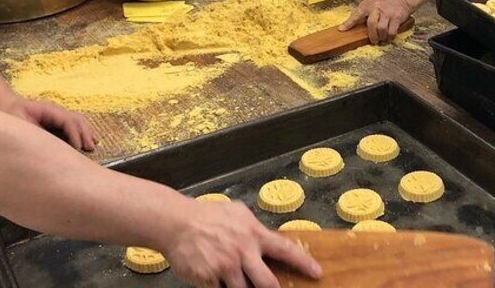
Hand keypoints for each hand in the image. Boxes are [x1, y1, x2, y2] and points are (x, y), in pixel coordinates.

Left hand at [3, 98, 97, 151]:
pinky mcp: (56, 121)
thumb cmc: (9, 115)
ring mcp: (58, 115)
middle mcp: (56, 111)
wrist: (5, 106)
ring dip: (87, 133)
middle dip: (85, 134)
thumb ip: (33, 133)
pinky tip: (87, 142)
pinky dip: (82, 133)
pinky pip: (74, 125)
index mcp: (48, 110)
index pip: (68, 120)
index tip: (78, 149)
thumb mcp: (18, 124)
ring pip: (79, 121)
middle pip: (78, 119)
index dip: (75, 134)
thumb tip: (46, 144)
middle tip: (90, 149)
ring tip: (93, 147)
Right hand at [165, 201, 321, 287]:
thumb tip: (268, 238)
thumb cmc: (209, 215)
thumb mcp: (238, 214)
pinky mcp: (209, 279)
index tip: (317, 273)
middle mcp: (243, 252)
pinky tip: (214, 277)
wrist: (177, 223)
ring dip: (242, 287)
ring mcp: (226, 268)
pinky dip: (220, 287)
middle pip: (268, 283)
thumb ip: (253, 229)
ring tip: (233, 274)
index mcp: (254, 235)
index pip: (285, 249)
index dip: (303, 263)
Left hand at [340, 0, 412, 43]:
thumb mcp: (371, 4)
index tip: (342, 29)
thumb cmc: (384, 3)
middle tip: (373, 40)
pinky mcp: (397, 17)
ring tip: (381, 39)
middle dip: (371, 35)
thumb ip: (361, 13)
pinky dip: (389, 37)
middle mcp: (377, 8)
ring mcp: (387, 13)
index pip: (357, 14)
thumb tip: (347, 25)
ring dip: (381, 37)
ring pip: (381, 29)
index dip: (349, 23)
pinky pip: (392, 31)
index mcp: (368, 4)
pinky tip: (388, 37)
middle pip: (371, 24)